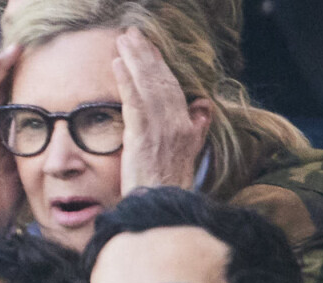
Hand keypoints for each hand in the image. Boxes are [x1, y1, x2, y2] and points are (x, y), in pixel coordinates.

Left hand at [114, 28, 211, 194]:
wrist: (161, 208)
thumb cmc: (169, 188)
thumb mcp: (190, 157)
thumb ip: (196, 130)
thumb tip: (204, 106)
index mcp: (187, 128)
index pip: (174, 90)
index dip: (161, 68)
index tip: (151, 50)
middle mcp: (177, 125)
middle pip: (162, 82)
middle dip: (147, 56)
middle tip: (132, 35)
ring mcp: (160, 131)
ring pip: (148, 87)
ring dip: (136, 60)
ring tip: (123, 41)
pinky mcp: (142, 138)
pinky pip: (134, 102)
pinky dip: (127, 81)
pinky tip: (118, 64)